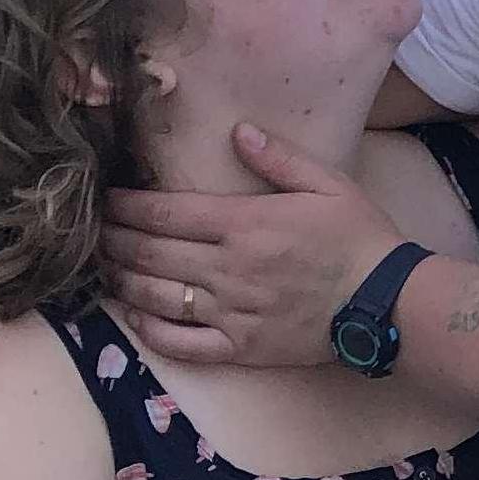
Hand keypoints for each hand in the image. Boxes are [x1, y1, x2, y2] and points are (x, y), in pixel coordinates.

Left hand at [100, 125, 401, 368]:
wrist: (385, 301)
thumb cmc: (359, 236)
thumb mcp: (329, 183)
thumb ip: (279, 158)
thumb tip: (238, 132)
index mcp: (245, 223)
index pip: (167, 213)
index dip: (128, 206)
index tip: (107, 199)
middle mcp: (228, 268)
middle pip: (150, 253)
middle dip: (113, 240)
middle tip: (92, 232)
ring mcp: (229, 311)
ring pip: (155, 297)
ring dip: (121, 281)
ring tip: (104, 269)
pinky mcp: (239, 347)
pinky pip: (180, 343)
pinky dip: (150, 330)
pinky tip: (136, 316)